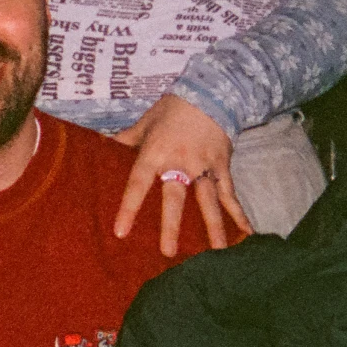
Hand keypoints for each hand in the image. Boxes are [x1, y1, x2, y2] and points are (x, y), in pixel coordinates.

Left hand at [111, 96, 252, 255]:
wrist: (209, 93)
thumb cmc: (172, 109)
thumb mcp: (145, 122)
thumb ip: (125, 140)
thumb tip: (99, 146)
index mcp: (155, 153)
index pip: (138, 184)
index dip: (129, 208)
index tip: (122, 232)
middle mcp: (180, 163)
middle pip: (175, 199)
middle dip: (171, 225)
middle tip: (168, 252)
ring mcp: (204, 167)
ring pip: (207, 202)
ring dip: (212, 228)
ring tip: (216, 253)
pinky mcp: (222, 166)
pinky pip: (230, 194)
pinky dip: (239, 214)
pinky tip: (247, 233)